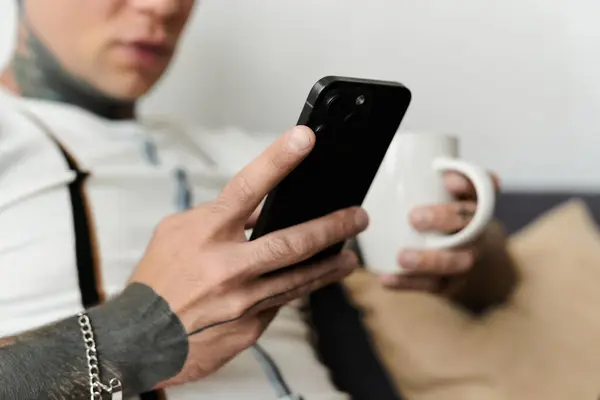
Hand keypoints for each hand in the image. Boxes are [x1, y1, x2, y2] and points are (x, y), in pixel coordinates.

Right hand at [129, 126, 368, 387]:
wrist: (137, 339)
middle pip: (293, 240)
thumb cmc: (157, 280)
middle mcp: (227, 266)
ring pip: (300, 278)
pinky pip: (282, 301)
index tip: (305, 138)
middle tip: (358, 217)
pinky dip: (299, 288)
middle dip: (333, 226)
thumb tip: (260, 208)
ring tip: (348, 255)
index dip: (278, 159)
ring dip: (330, 264)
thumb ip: (220, 217)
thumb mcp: (178, 233)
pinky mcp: (250, 325)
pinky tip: (313, 281)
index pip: (248, 187)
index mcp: (206, 233)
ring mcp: (242, 299)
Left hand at [379, 171, 499, 292]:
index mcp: (477, 207)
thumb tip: (445, 175)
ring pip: (458, 263)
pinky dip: (408, 283)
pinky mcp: (452, 283)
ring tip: (402, 257)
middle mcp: (478, 233)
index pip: (483, 192)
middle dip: (445, 220)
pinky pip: (434, 285)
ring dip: (429, 260)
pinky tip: (387, 278)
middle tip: (415, 217)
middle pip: (472, 227)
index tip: (449, 182)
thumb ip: (446, 181)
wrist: (462, 257)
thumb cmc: (446, 219)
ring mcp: (467, 260)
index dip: (470, 186)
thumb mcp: (446, 196)